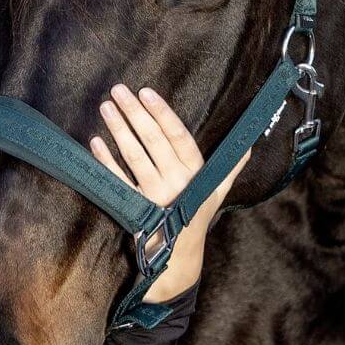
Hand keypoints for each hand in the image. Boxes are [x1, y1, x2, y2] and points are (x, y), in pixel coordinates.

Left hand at [89, 82, 251, 303]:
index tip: (146, 92)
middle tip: (119, 90)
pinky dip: (105, 160)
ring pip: (133, 156)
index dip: (162, 113)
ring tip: (106, 107)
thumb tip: (249, 142)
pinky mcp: (134, 208)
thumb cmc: (198, 213)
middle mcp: (176, 182)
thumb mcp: (219, 190)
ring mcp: (154, 195)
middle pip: (152, 141)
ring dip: (118, 129)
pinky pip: (116, 180)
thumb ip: (231, 165)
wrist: (179, 255)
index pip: (178, 135)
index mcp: (196, 172)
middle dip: (134, 113)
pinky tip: (95, 141)